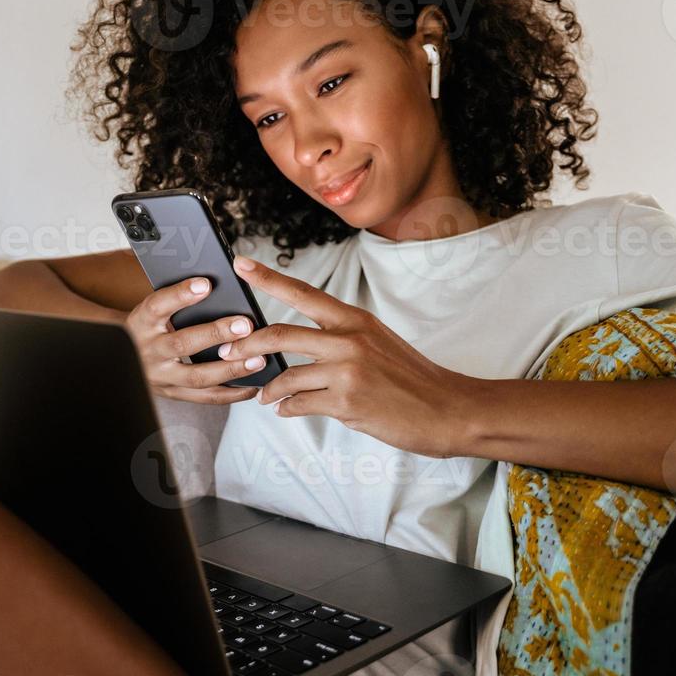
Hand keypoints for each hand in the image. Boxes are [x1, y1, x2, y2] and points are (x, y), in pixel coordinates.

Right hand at [123, 276, 269, 404]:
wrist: (125, 357)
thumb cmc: (149, 327)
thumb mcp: (154, 310)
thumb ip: (177, 300)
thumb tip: (214, 284)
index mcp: (141, 323)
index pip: (158, 305)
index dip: (180, 295)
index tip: (206, 283)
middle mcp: (148, 351)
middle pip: (181, 344)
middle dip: (216, 334)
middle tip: (245, 325)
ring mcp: (161, 377)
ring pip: (196, 376)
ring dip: (230, 369)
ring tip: (258, 359)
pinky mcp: (174, 394)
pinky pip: (205, 397)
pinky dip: (232, 394)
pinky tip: (253, 384)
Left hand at [217, 256, 474, 456]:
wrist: (447, 410)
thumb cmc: (413, 379)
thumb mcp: (379, 343)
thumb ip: (342, 340)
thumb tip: (303, 351)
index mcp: (355, 320)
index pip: (303, 292)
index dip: (268, 277)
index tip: (240, 264)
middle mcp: (349, 339)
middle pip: (280, 334)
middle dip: (247, 344)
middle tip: (227, 351)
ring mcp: (348, 370)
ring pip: (287, 376)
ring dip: (269, 389)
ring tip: (263, 395)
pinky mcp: (347, 401)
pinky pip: (300, 404)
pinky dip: (287, 409)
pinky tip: (286, 411)